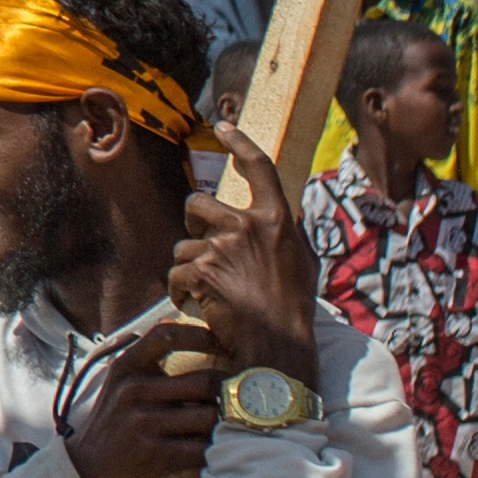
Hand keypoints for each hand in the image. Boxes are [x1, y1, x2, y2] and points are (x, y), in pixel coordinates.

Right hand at [67, 334, 224, 477]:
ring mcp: (144, 423)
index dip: (200, 336)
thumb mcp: (120, 387)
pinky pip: (202, 450)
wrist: (87, 473)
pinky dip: (216, 452)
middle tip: (243, 400)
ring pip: (209, 418)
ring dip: (226, 425)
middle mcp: (134, 391)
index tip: (221, 343)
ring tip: (233, 428)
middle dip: (229, 393)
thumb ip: (149, 365)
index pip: (165, 336)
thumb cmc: (114, 426)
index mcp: (126, 369)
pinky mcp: (154, 455)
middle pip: (204, 383)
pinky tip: (218, 453)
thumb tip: (200, 344)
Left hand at [167, 107, 323, 391]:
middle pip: (197, 205)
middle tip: (207, 257)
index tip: (225, 127)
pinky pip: (177, 274)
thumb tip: (275, 218)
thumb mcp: (301, 266)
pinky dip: (182, 293)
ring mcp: (224, 247)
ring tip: (213, 296)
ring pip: (184, 246)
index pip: (260, 168)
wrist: (279, 351)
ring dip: (190, 271)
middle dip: (193, 230)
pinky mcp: (201, 271)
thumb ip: (282, 237)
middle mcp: (250, 226)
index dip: (241, 144)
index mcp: (277, 221)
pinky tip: (200, 308)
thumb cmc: (292, 313)